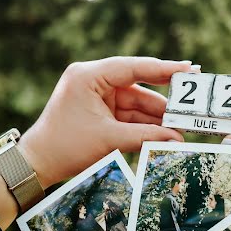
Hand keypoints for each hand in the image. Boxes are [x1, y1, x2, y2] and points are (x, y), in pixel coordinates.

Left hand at [20, 57, 191, 188]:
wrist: (39, 163)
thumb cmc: (65, 147)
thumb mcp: (108, 139)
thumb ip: (144, 136)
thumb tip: (175, 138)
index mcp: (89, 75)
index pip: (133, 67)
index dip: (163, 68)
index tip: (188, 69)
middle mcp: (93, 80)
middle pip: (137, 86)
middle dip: (163, 101)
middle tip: (191, 104)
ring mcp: (97, 96)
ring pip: (135, 103)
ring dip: (156, 117)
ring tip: (182, 127)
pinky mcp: (100, 111)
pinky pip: (128, 115)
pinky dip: (145, 125)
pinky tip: (165, 133)